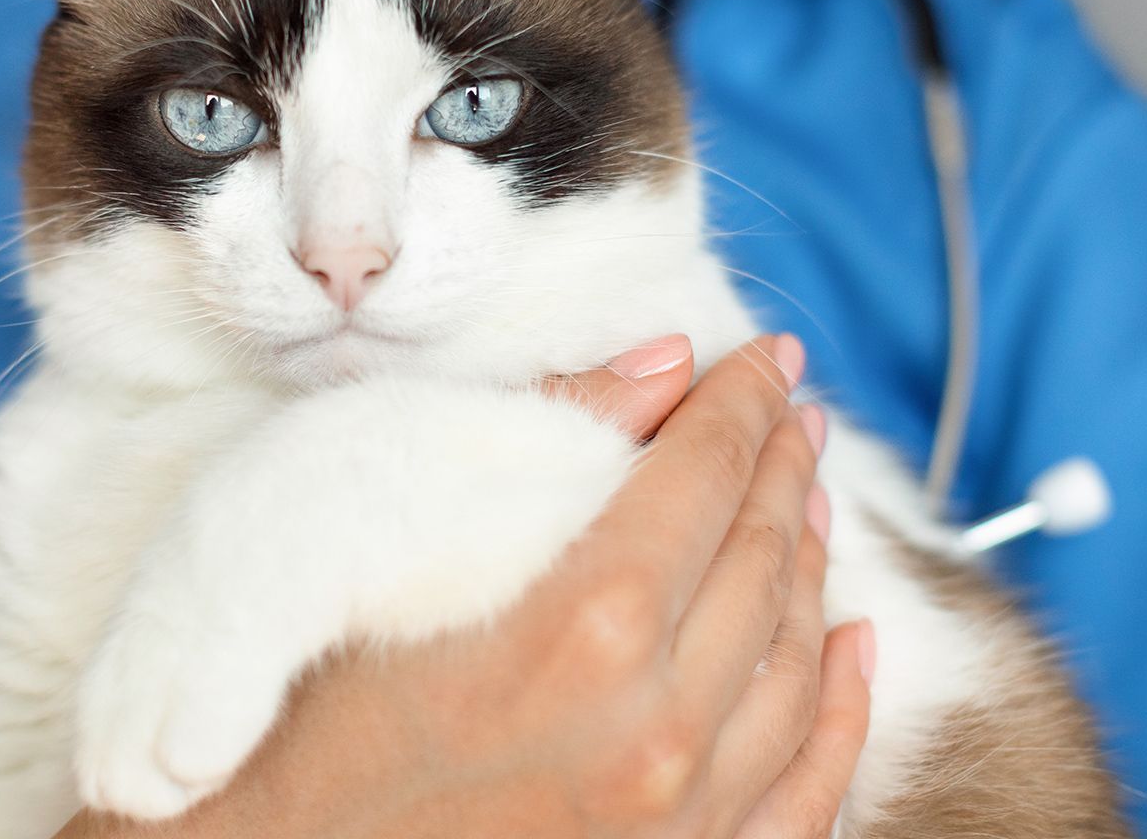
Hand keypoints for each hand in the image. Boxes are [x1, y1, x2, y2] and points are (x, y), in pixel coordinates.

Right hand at [54, 336, 872, 838]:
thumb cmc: (293, 701)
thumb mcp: (390, 537)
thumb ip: (543, 437)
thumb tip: (663, 363)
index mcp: (583, 633)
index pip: (702, 479)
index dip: (742, 404)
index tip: (766, 356)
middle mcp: (653, 735)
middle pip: (762, 560)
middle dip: (782, 466)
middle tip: (788, 408)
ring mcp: (674, 825)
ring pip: (799, 666)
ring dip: (813, 565)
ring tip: (809, 501)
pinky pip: (803, 790)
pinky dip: (840, 709)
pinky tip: (852, 647)